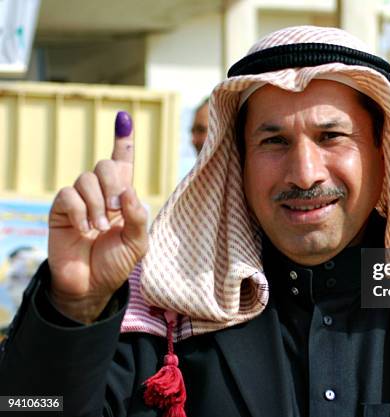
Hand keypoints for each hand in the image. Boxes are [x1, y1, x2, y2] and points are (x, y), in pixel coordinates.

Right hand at [47, 111, 147, 322]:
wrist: (91, 285)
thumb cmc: (116, 263)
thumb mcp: (137, 243)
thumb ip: (137, 217)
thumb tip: (128, 191)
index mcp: (124, 198)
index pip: (124, 164)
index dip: (123, 141)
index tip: (124, 118)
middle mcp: (102, 194)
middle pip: (105, 165)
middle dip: (113, 183)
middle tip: (116, 209)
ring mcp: (80, 201)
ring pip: (86, 179)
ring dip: (97, 204)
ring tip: (100, 228)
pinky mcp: (60, 210)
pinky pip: (68, 195)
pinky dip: (79, 211)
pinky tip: (83, 228)